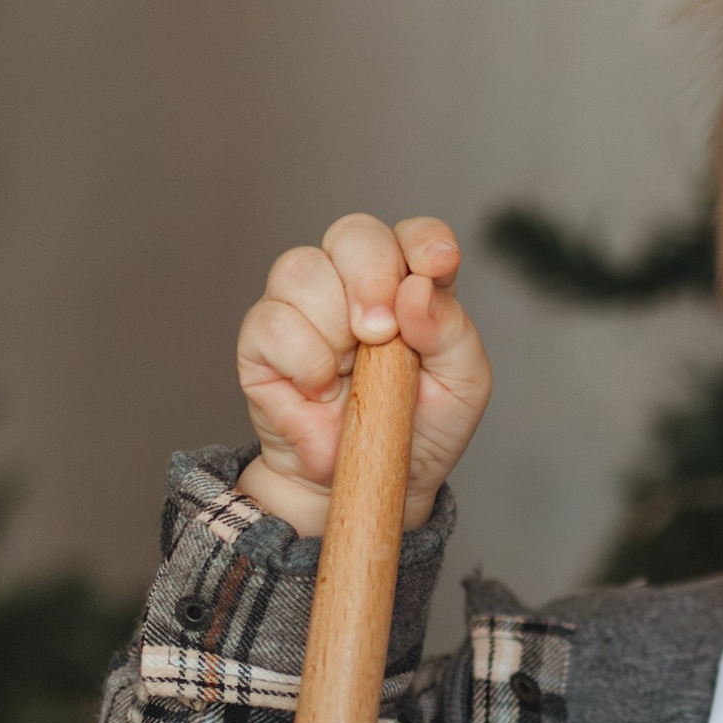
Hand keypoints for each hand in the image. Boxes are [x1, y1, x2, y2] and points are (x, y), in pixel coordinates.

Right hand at [236, 214, 489, 534]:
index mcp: (410, 285)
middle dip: (370, 277)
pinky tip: (318, 390)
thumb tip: (417, 290)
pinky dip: (302, 362)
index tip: (437, 264)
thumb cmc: (417, 430)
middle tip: (380, 333)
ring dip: (332, 326)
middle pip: (354, 235)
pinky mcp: (261, 339)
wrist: (362, 488)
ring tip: (348, 377)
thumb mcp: (461, 388)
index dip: (423, 241)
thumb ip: (451, 332)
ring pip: (303, 269)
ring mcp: (303, 306)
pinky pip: (272, 323)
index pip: (414, 236)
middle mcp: (353, 283)